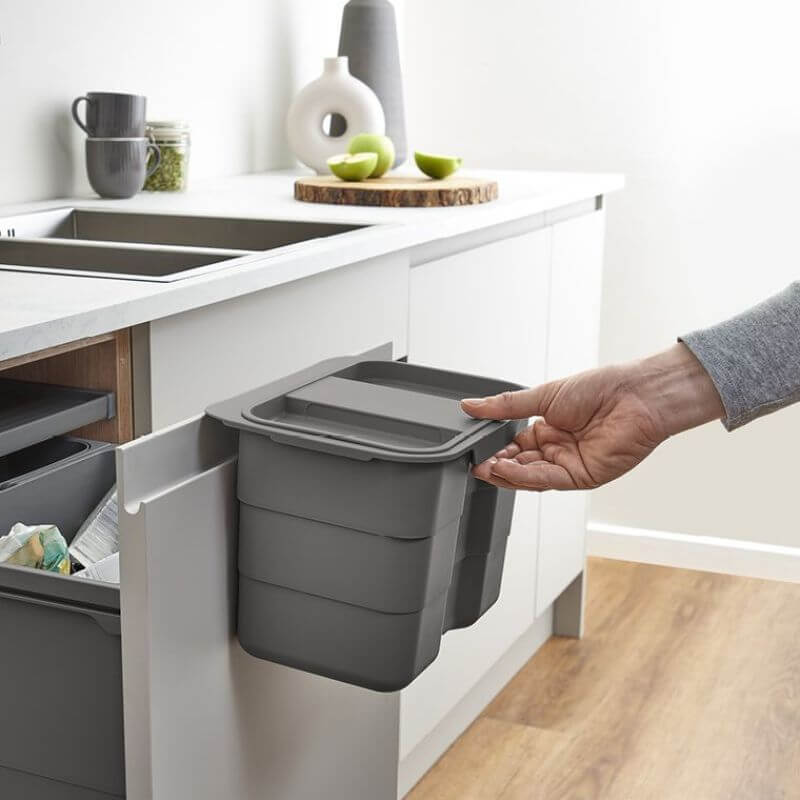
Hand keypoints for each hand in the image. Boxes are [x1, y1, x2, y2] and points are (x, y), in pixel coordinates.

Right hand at [461, 344, 724, 491]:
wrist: (636, 395)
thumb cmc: (601, 388)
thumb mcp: (543, 395)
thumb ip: (506, 406)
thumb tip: (472, 405)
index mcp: (549, 429)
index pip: (514, 447)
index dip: (495, 450)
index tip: (474, 450)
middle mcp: (559, 450)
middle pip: (520, 465)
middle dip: (496, 465)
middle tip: (475, 462)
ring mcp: (570, 465)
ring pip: (531, 476)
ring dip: (507, 474)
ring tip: (484, 468)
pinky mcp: (583, 476)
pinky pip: (548, 479)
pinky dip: (525, 476)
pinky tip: (508, 470)